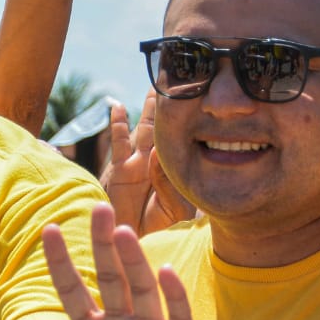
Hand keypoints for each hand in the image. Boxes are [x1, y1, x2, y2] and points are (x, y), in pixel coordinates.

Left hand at [42, 202, 219, 319]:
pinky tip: (165, 271)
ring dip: (133, 260)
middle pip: (110, 278)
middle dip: (103, 244)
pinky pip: (177, 315)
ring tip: (123, 231)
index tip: (48, 229)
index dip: (61, 263)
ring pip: (141, 288)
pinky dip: (173, 294)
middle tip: (99, 209)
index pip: (73, 292)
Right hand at [99, 93, 194, 234]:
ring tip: (154, 87)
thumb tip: (164, 156)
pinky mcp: (120, 169)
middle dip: (171, 107)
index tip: (202, 98)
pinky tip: (119, 107)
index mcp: (173, 169)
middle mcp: (156, 162)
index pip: (185, 140)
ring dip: (150, 110)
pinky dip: (118, 125)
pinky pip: (119, 144)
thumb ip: (173, 189)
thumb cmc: (154, 228)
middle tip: (178, 81)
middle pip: (166, 128)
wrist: (130, 239)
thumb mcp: (176, 210)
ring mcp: (137, 163)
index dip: (191, 120)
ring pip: (146, 130)